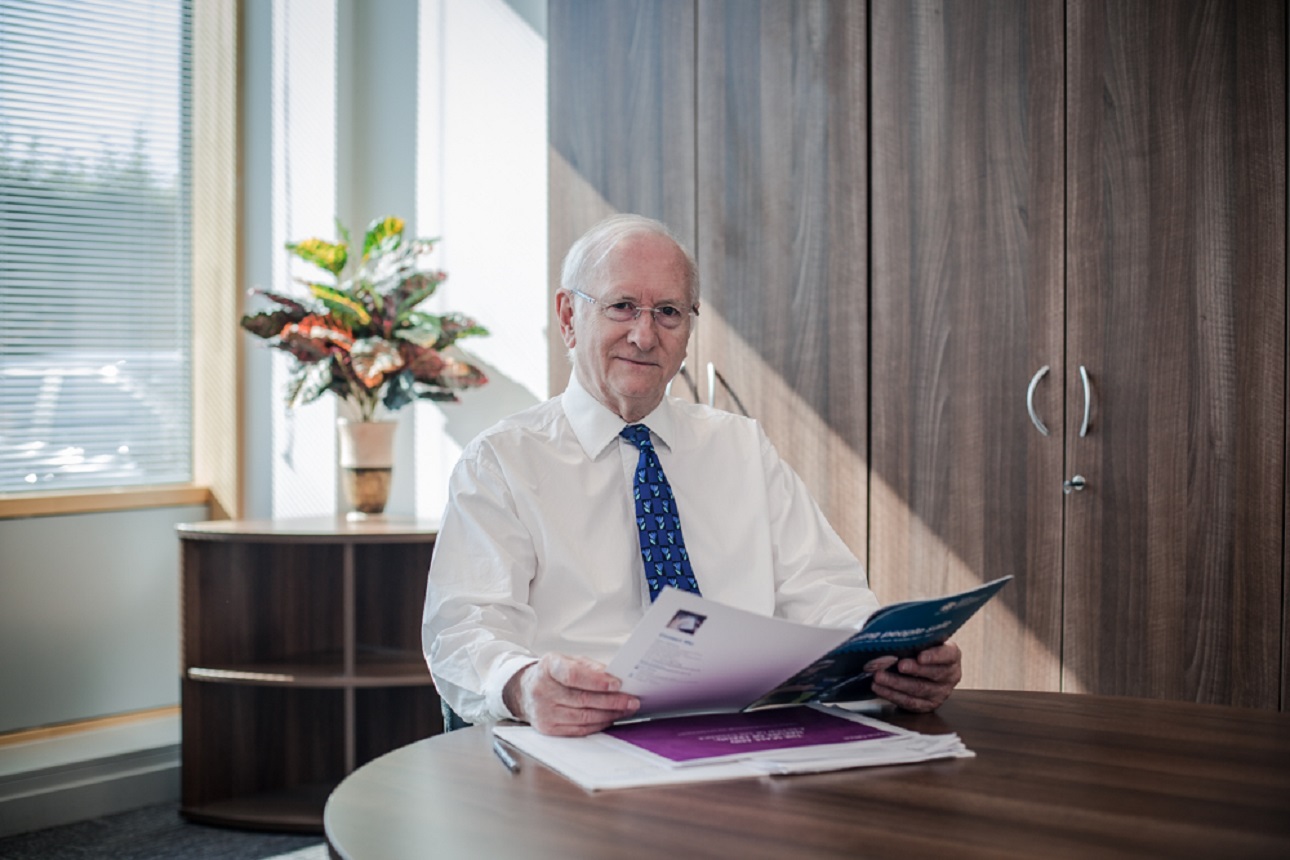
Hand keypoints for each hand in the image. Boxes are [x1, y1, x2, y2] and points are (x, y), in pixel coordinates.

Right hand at [503, 653, 639, 735]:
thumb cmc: (552, 674)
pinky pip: (579, 729)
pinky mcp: (548, 728)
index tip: (618, 684)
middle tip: (631, 700)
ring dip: (609, 715)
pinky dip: (598, 725)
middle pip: (583, 699)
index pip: (574, 675)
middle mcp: (542, 690)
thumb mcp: (568, 660)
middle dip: (612, 701)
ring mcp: (544, 712)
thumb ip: (589, 667)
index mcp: (548, 667)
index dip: (597, 680)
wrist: (525, 691)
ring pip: (583, 717)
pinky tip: (610, 719)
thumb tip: (613, 675)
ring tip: (625, 710)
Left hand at [870, 641, 961, 712]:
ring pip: (919, 689)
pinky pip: (909, 702)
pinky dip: (892, 695)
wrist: (923, 670)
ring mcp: (940, 693)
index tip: (920, 656)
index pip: (948, 655)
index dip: (934, 656)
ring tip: (880, 676)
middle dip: (913, 670)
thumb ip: (916, 639)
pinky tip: (880, 688)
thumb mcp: (924, 641)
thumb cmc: (921, 650)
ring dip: (896, 683)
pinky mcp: (927, 705)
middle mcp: (950, 676)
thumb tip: (895, 635)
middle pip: (933, 674)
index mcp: (952, 656)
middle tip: (898, 665)